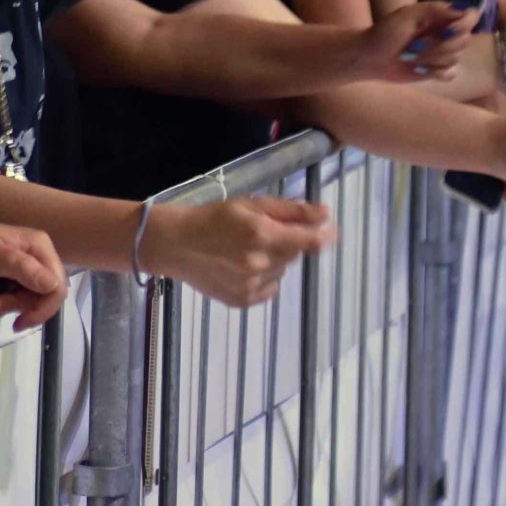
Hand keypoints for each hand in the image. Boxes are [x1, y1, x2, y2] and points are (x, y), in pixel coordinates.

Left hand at [0, 218, 67, 327]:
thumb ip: (23, 268)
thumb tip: (53, 286)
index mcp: (39, 246)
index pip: (57, 285)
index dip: (43, 308)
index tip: (18, 321)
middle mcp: (39, 256)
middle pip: (47, 295)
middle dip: (22, 306)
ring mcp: (28, 267)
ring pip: (34, 299)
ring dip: (12, 307)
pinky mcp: (15, 277)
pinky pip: (22, 298)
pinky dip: (8, 305)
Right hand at [145, 196, 335, 306]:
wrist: (176, 244)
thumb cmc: (214, 217)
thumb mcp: (251, 204)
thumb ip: (291, 211)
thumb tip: (326, 214)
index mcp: (262, 235)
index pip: (310, 241)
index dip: (324, 235)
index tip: (329, 231)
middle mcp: (260, 263)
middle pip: (294, 255)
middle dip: (285, 242)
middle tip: (261, 233)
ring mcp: (251, 285)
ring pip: (281, 271)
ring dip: (273, 261)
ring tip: (244, 250)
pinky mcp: (243, 301)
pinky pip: (270, 289)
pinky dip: (263, 278)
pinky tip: (240, 266)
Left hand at [356, 0, 479, 82]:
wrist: (370, 58)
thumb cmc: (385, 33)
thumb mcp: (407, 16)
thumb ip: (435, 10)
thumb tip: (464, 11)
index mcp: (440, 16)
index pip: (470, 17)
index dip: (464, 25)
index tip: (449, 30)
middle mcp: (445, 33)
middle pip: (464, 40)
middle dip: (441, 46)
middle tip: (416, 45)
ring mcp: (441, 53)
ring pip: (455, 58)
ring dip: (433, 60)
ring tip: (412, 56)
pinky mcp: (436, 70)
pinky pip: (450, 74)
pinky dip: (435, 73)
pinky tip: (420, 69)